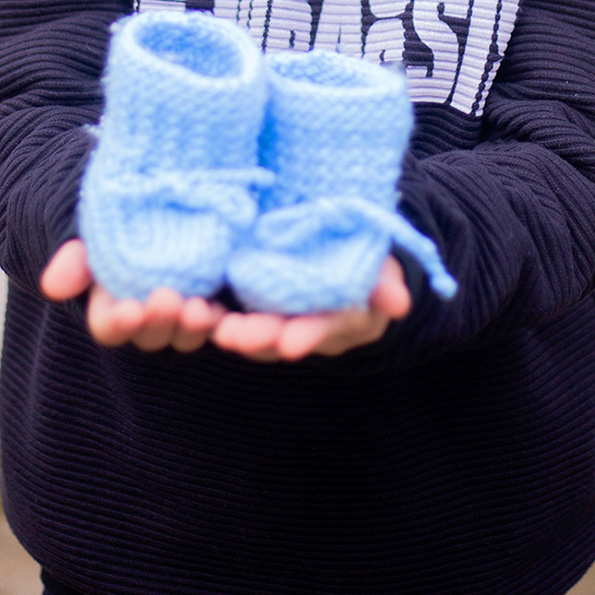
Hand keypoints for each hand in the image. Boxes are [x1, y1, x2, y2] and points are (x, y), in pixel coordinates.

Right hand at [39, 238, 225, 353]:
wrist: (156, 204)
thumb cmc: (118, 220)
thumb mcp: (93, 231)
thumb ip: (74, 258)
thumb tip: (52, 286)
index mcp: (111, 306)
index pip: (110, 326)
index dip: (119, 323)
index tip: (129, 311)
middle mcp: (146, 318)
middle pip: (150, 334)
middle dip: (159, 323)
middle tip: (168, 301)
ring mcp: (179, 314)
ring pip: (183, 335)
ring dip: (191, 328)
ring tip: (200, 310)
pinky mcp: (210, 305)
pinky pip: (216, 323)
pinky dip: (220, 322)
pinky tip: (224, 311)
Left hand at [210, 256, 410, 361]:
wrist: (350, 251)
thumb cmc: (371, 261)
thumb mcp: (386, 269)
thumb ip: (388, 284)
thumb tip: (399, 303)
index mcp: (344, 318)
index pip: (326, 328)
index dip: (309, 335)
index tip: (289, 343)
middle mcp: (309, 325)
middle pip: (283, 336)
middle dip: (260, 337)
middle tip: (233, 335)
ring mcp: (281, 316)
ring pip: (256, 330)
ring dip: (233, 331)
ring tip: (210, 325)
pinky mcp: (257, 302)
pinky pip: (235, 312)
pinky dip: (215, 314)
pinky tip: (195, 308)